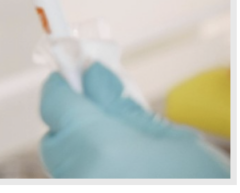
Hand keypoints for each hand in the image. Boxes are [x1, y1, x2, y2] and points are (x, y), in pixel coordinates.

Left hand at [40, 62, 229, 178]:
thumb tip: (93, 76)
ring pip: (66, 164)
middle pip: (56, 136)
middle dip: (79, 123)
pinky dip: (95, 174)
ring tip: (132, 158)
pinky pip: (78, 182)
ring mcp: (77, 191)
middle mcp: (75, 174)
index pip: (55, 99)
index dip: (68, 83)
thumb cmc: (201, 186)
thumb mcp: (174, 142)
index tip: (81, 75)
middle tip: (115, 120)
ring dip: (87, 152)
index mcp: (95, 145)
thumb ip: (124, 107)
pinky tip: (129, 176)